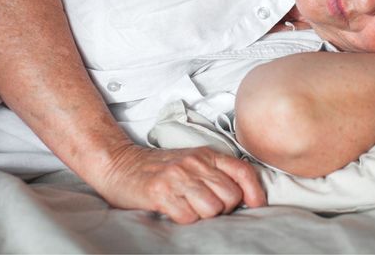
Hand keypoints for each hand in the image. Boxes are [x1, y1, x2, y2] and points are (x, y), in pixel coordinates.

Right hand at [94, 144, 265, 223]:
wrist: (119, 163)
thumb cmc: (158, 168)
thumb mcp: (192, 162)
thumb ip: (215, 172)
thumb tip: (245, 196)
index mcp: (206, 155)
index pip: (242, 171)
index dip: (254, 191)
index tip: (256, 205)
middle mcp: (194, 163)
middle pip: (230, 197)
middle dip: (222, 208)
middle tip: (204, 206)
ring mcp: (178, 176)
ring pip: (212, 209)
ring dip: (202, 216)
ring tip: (187, 207)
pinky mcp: (160, 192)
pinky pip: (188, 217)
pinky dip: (183, 219)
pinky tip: (173, 210)